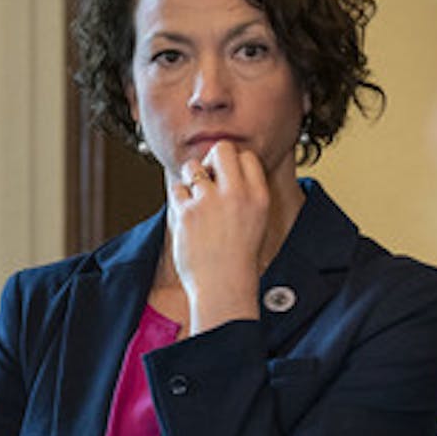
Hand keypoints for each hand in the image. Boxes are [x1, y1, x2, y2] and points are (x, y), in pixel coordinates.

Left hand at [166, 141, 271, 334]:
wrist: (224, 285)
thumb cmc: (239, 258)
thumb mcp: (257, 221)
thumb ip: (245, 194)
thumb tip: (223, 169)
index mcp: (259, 196)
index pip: (246, 156)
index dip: (233, 164)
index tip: (227, 178)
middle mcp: (237, 194)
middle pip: (221, 150)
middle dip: (210, 160)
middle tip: (208, 180)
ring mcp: (211, 201)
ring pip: (193, 167)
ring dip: (191, 179)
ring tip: (197, 201)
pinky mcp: (187, 212)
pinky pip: (177, 189)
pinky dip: (180, 200)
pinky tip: (188, 217)